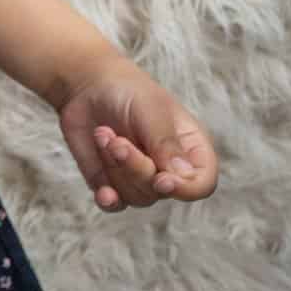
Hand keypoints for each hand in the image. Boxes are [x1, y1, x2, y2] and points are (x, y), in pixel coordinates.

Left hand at [53, 54, 217, 210]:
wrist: (88, 86)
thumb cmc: (128, 92)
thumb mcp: (150, 109)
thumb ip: (165, 142)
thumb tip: (181, 177)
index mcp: (191, 149)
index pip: (202, 183)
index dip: (186, 189)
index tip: (161, 180)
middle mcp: (169, 169)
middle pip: (161, 192)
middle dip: (135, 167)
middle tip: (115, 140)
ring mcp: (141, 178)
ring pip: (137, 197)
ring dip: (115, 168)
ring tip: (103, 134)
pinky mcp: (113, 182)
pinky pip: (114, 204)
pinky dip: (108, 200)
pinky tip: (103, 193)